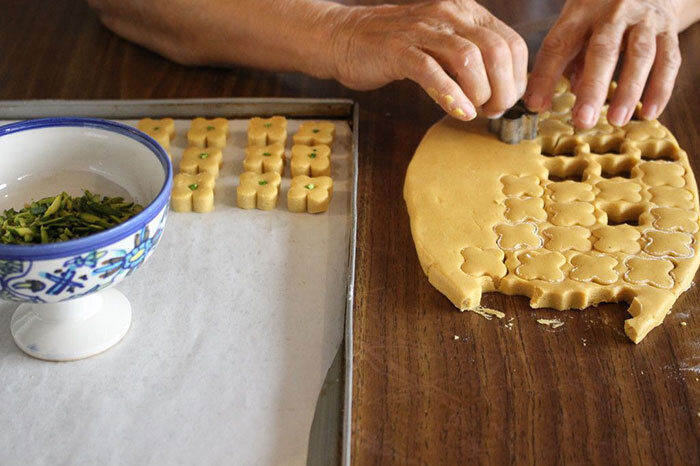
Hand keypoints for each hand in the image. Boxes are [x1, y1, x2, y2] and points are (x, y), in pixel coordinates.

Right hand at [329, 1, 527, 119]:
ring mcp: (422, 30)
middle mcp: (448, 15)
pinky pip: (432, 71)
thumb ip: (470, 62)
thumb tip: (501, 92)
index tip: (508, 100)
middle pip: (496, 51)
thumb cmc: (396, 48)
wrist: (346, 38)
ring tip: (476, 110)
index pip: (510, 42)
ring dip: (480, 92)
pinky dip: (451, 95)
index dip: (517, 77)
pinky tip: (459, 112)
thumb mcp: (442, 46)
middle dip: (503, 89)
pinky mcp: (398, 49)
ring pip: (469, 59)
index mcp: (465, 13)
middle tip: (495, 111)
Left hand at [526, 0, 686, 128]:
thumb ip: (570, 59)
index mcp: (581, 13)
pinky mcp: (668, 30)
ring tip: (616, 120)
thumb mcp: (579, 25)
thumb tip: (563, 96)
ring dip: (628, 91)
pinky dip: (660, 88)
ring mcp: (644, 20)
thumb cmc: (603, 13)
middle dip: (592, 88)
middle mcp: (613, 13)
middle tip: (583, 120)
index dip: (545, 76)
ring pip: (639, 55)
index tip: (535, 106)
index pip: (558, 45)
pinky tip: (650, 113)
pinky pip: (668, 60)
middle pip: (602, 50)